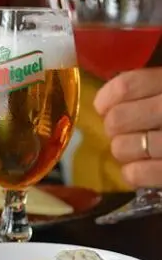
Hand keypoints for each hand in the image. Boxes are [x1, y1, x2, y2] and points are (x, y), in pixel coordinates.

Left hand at [94, 68, 161, 187]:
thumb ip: (156, 87)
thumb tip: (113, 100)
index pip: (127, 86)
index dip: (106, 98)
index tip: (103, 107)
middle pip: (119, 119)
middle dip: (114, 128)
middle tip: (122, 131)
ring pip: (124, 147)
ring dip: (122, 151)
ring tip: (133, 150)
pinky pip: (139, 173)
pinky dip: (132, 173)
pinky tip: (137, 170)